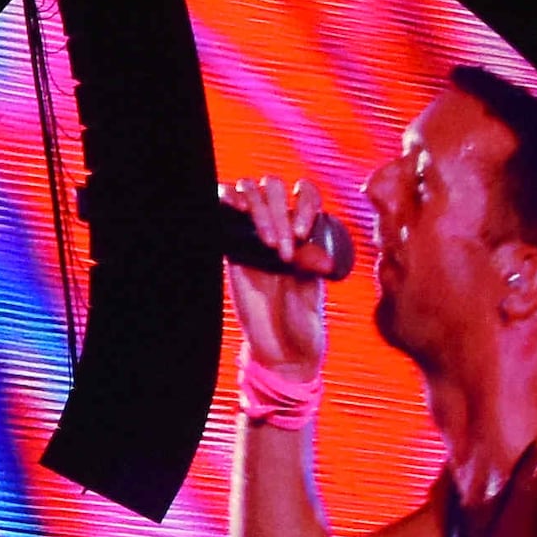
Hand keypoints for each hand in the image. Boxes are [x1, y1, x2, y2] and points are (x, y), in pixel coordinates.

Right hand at [223, 175, 340, 401]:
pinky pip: (223, 214)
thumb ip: (308, 264)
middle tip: (280, 248)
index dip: (302, 204)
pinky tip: (234, 211)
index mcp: (307, 231)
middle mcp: (280, 227)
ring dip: (257, 209)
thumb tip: (302, 242)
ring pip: (249, 192)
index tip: (299, 236)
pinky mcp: (230, 250)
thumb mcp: (313, 287)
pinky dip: (226, 203)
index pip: (304, 193)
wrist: (283, 349)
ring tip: (263, 240)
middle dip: (277, 212)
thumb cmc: (304, 320)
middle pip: (273, 187)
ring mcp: (252, 236)